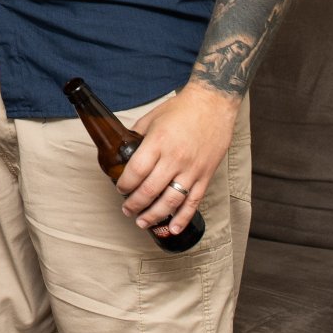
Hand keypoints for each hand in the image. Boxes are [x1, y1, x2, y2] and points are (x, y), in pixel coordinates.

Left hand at [116, 83, 239, 238]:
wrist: (213, 104)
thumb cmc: (181, 109)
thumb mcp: (152, 118)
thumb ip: (137, 135)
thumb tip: (123, 149)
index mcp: (157, 142)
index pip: (135, 172)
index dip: (124, 185)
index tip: (120, 189)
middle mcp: (174, 158)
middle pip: (150, 190)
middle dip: (134, 204)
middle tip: (126, 210)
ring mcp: (192, 169)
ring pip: (170, 201)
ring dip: (154, 215)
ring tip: (142, 222)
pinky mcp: (206, 175)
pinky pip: (194, 202)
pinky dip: (183, 218)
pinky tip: (173, 228)